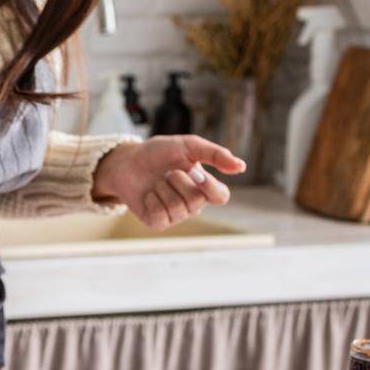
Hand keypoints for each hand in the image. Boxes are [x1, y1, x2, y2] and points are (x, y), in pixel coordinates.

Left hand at [91, 135, 246, 230]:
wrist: (128, 161)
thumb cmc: (160, 153)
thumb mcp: (189, 146)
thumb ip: (215, 154)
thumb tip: (241, 167)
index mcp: (204, 187)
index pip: (221, 197)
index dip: (209, 187)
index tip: (194, 171)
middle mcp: (193, 204)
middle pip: (196, 202)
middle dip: (178, 181)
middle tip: (168, 172)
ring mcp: (175, 216)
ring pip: (177, 209)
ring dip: (162, 188)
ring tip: (158, 181)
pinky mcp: (158, 223)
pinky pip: (160, 215)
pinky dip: (151, 199)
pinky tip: (148, 194)